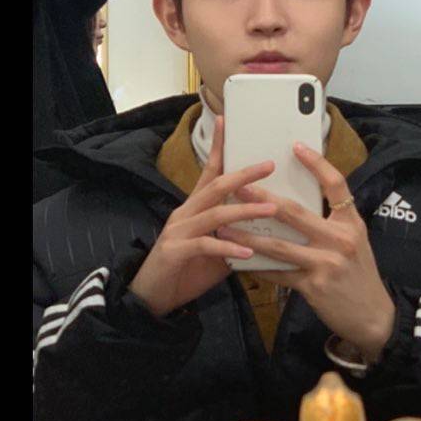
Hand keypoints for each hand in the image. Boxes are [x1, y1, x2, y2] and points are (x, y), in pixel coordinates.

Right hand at [129, 117, 276, 316]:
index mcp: (194, 208)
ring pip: (214, 213)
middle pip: (215, 186)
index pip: (208, 172)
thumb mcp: (215, 253)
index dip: (218, 147)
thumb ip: (234, 238)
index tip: (226, 122)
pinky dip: (228, 247)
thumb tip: (265, 232)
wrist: (150, 298)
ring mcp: (178, 231)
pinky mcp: (174, 251)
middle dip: (243, 175)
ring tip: (270, 209)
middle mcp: (185, 213)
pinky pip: (205, 245)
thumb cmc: (185, 271)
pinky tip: (247, 252)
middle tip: (269, 166)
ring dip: (244, 211)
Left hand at [217, 142, 394, 361]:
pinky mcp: (314, 286)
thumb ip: (331, 224)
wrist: (372, 316)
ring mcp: (327, 263)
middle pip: (295, 212)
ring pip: (279, 245)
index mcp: (351, 223)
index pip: (336, 185)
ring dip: (248, 236)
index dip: (316, 163)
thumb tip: (296, 205)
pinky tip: (237, 261)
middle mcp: (341, 239)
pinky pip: (279, 273)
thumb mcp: (355, 243)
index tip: (296, 146)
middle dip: (262, 199)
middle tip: (237, 186)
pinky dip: (257, 267)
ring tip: (224, 227)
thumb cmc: (360, 275)